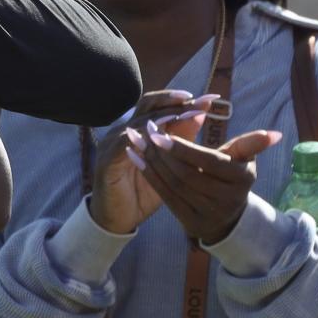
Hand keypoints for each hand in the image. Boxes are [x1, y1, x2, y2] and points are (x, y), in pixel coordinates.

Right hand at [87, 91, 216, 234]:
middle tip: (199, 103)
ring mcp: (113, 143)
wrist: (118, 218)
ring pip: (139, 122)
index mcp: (138, 129)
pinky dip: (143, 138)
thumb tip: (200, 113)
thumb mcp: (170, 164)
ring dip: (162, 117)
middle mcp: (124, 130)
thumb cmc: (144, 191)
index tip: (210, 99)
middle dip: (174, 102)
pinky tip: (161, 138)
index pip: (160, 104)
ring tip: (185, 115)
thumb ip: (181, 139)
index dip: (183, 99)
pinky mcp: (107, 160)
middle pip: (147, 105)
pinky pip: (124, 144)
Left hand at [133, 123, 284, 244]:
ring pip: (174, 185)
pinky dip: (150, 177)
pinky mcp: (192, 224)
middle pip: (187, 174)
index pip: (208, 161)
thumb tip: (272, 134)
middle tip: (143, 134)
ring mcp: (209, 214)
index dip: (183, 147)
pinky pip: (166, 197)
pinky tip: (138, 160)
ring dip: (152, 163)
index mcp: (241, 180)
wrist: (228, 217)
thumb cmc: (231, 177)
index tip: (159, 132)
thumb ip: (249, 144)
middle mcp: (227, 200)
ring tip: (138, 144)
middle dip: (162, 153)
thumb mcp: (242, 160)